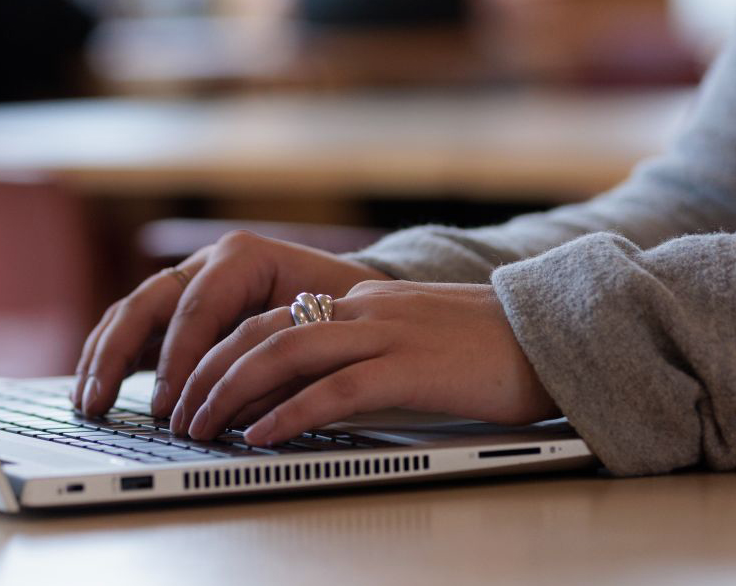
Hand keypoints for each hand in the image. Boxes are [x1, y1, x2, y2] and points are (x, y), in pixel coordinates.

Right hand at [71, 229, 390, 417]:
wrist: (356, 298)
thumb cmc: (345, 315)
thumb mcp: (323, 333)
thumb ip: (276, 365)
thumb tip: (230, 408)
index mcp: (243, 256)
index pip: (197, 308)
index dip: (177, 360)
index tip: (167, 407)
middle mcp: (208, 261)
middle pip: (147, 303)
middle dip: (117, 356)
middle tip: (100, 403)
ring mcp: (189, 280)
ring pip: (131, 311)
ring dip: (102, 357)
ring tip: (86, 402)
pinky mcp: (180, 307)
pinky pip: (135, 326)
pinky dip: (112, 357)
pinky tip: (94, 388)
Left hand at [171, 280, 558, 445]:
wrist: (556, 332)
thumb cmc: (490, 345)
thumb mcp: (414, 335)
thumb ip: (367, 347)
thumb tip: (319, 384)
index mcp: (360, 300)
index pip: (271, 319)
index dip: (224, 351)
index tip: (195, 383)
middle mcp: (362, 309)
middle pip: (261, 332)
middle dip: (210, 372)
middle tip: (180, 409)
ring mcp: (384, 334)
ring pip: (283, 354)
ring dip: (232, 392)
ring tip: (203, 425)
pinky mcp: (409, 368)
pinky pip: (332, 390)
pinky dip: (289, 413)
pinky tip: (261, 436)